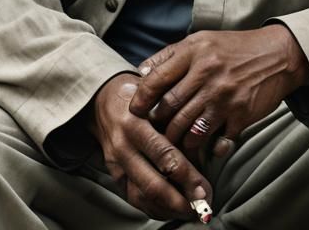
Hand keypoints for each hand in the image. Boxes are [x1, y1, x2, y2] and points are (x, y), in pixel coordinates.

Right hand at [88, 73, 211, 219]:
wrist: (103, 101)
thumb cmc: (138, 96)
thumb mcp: (156, 97)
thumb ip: (176, 118)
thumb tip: (204, 147)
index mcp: (135, 123)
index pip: (163, 154)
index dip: (186, 176)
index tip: (205, 189)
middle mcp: (123, 146)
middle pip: (152, 184)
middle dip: (179, 201)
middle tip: (202, 208)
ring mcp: (116, 164)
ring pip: (142, 197)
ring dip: (169, 209)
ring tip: (192, 211)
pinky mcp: (113, 175)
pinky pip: (134, 199)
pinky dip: (155, 209)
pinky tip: (172, 210)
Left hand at [129, 26, 308, 157]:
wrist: (277, 55)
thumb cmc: (234, 48)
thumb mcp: (201, 41)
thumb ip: (170, 56)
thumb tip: (141, 73)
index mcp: (194, 52)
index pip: (157, 78)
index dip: (141, 98)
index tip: (133, 111)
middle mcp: (208, 73)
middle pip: (170, 108)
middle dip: (158, 125)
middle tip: (153, 133)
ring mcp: (225, 95)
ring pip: (189, 129)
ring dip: (179, 142)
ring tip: (175, 146)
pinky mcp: (240, 114)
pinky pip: (217, 141)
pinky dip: (209, 150)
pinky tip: (205, 149)